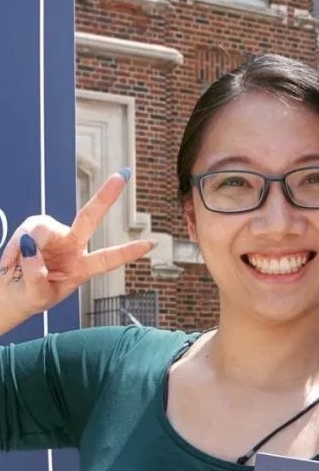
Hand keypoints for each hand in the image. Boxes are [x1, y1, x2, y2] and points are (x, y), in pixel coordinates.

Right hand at [0, 171, 155, 330]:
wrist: (10, 292)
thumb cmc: (31, 296)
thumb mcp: (37, 295)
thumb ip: (36, 276)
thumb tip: (32, 246)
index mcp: (81, 268)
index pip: (107, 259)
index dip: (129, 252)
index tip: (152, 244)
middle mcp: (72, 246)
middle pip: (89, 217)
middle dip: (106, 196)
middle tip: (123, 175)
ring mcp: (54, 235)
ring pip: (41, 229)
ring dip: (24, 246)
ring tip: (12, 267)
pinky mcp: (35, 229)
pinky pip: (24, 232)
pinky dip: (12, 248)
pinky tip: (7, 264)